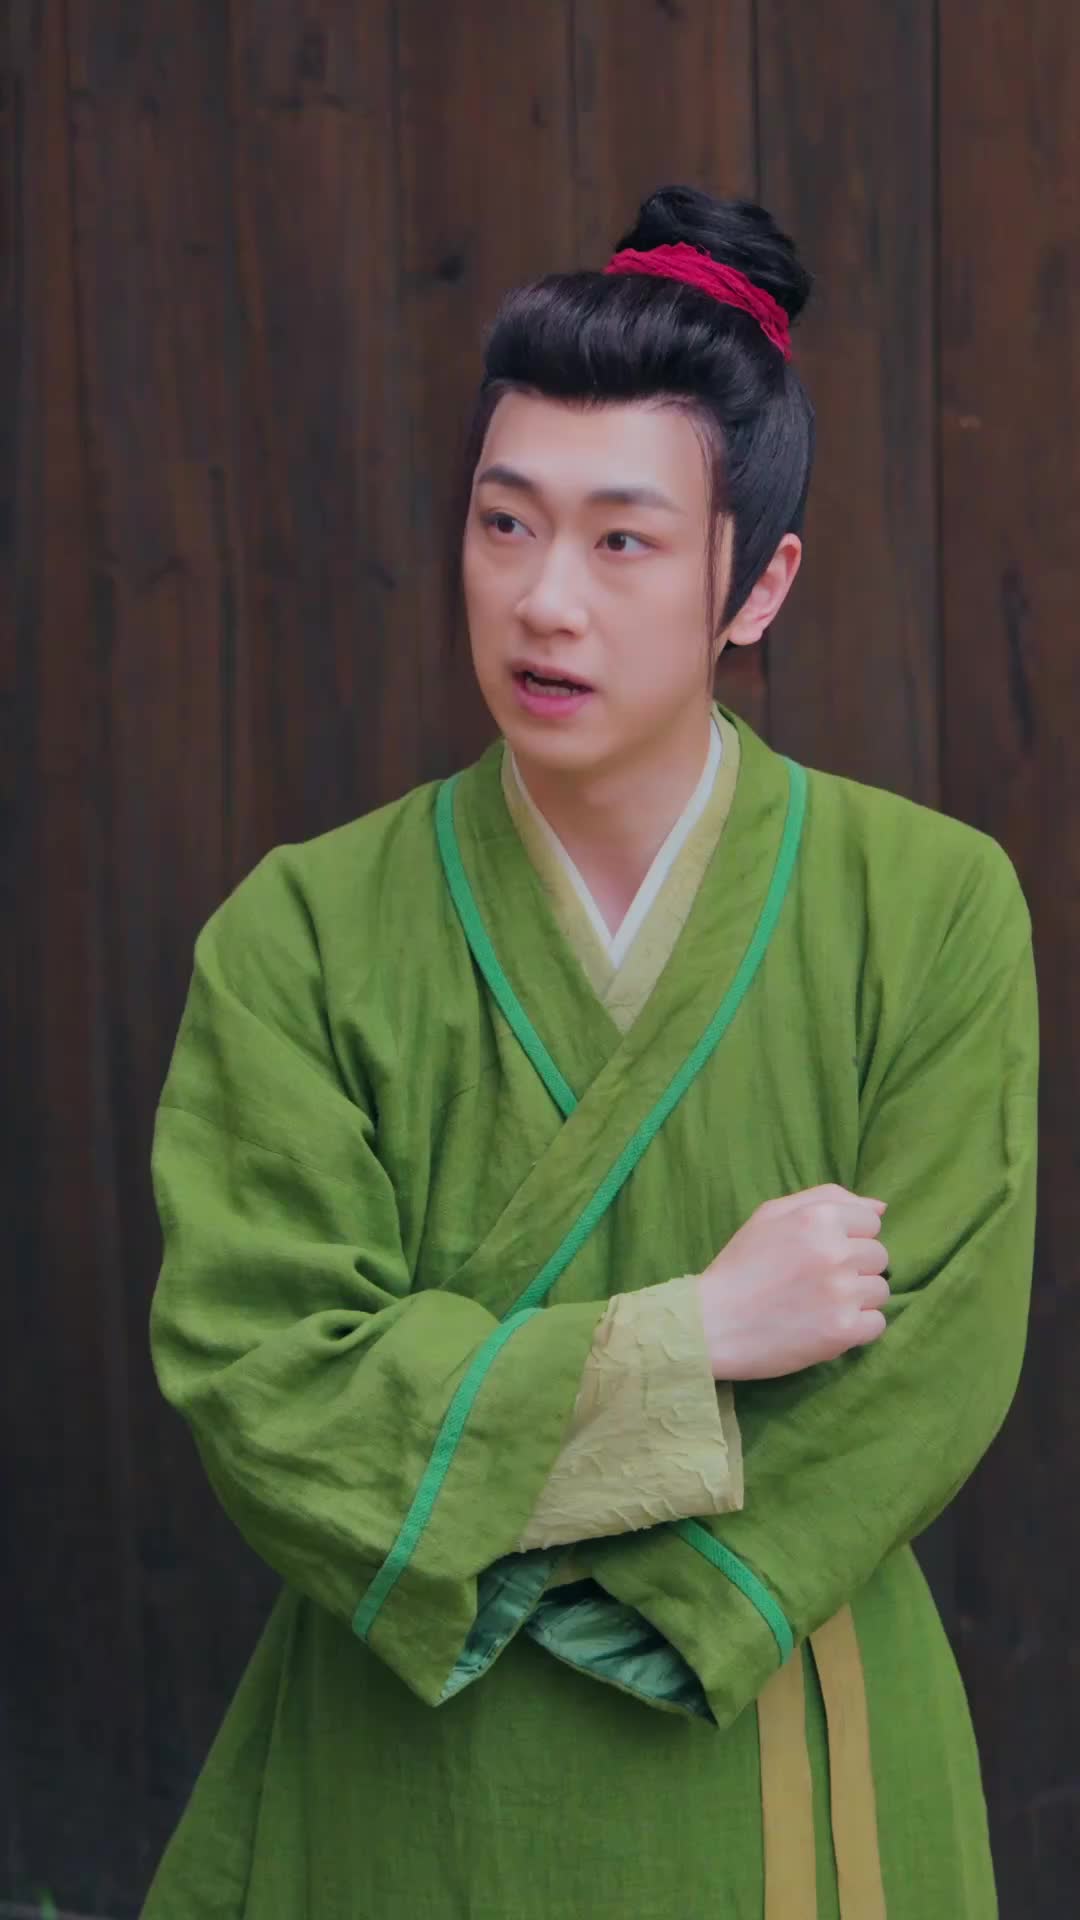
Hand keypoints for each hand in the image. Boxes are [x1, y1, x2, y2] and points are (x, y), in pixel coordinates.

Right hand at [696, 1184, 889, 1380]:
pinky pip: (877, 1324)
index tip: (821, 1254)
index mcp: (818, 1218)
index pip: (871, 1223)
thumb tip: (881, 1208)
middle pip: (879, 1256)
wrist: (712, 1324)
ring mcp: (841, 1293)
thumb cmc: (741, 1265)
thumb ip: (827, 1198)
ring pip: (880, 1290)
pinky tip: (828, 1324)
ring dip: (857, 1298)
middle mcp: (835, 1252)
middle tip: (818, 1280)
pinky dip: (858, 1327)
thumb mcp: (771, 1214)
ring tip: (822, 1303)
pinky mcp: (843, 1331)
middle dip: (854, 1267)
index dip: (848, 1238)